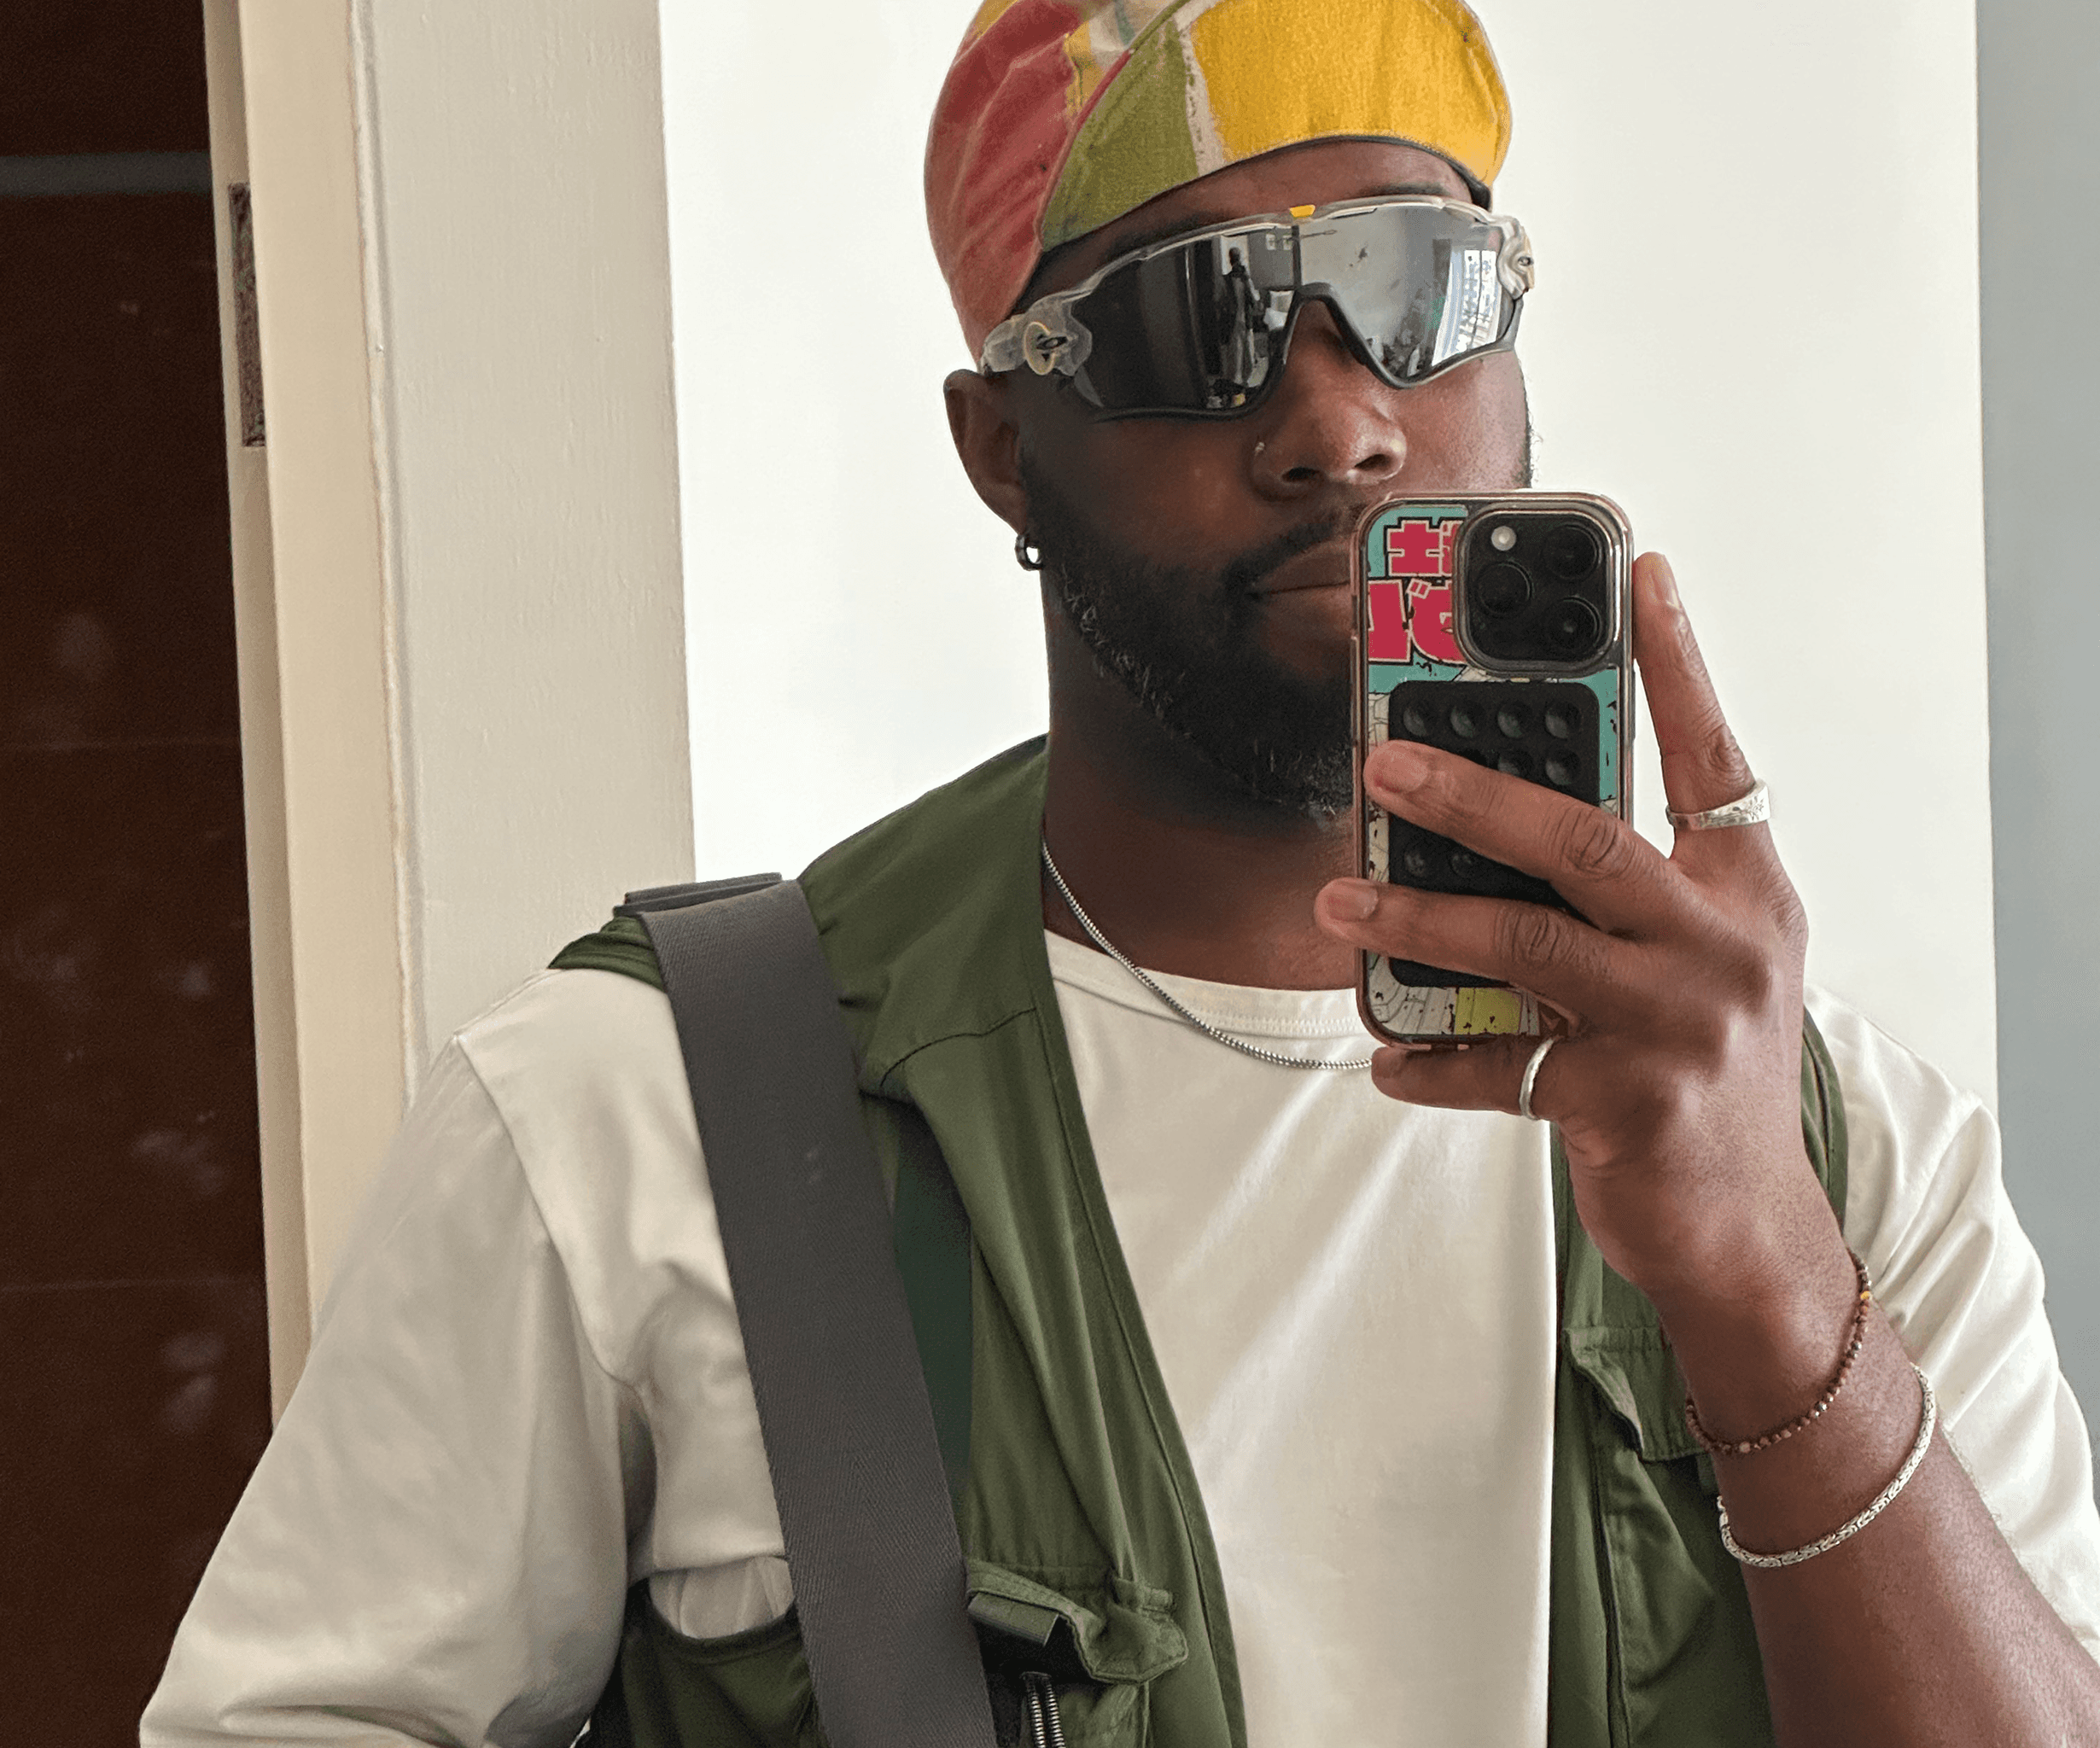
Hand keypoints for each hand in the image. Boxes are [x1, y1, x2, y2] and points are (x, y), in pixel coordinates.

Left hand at [1316, 553, 1834, 1309]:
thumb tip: (1493, 814)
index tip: (1639, 574)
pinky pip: (1496, 1066)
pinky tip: (1383, 1053)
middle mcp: (1723, 943)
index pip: (1710, 754)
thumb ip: (1625, 889)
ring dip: (1417, 921)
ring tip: (1338, 906)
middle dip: (1470, 795)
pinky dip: (1429, 1060)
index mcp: (1746, 890)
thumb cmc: (1706, 1069)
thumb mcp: (1699, 960)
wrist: (1750, 1226)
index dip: (1676, 662)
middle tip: (1380, 764)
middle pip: (1582, 840)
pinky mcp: (1627, 1104)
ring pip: (1524, 945)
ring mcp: (1678, 1025)